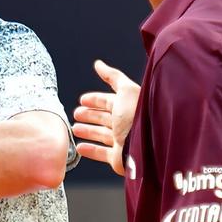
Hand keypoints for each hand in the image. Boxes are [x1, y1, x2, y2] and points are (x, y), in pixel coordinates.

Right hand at [72, 60, 139, 175]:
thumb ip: (112, 77)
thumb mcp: (125, 90)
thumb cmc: (137, 116)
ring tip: (75, 129)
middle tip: (76, 113)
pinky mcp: (119, 158)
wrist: (147, 146)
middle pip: (104, 117)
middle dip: (90, 114)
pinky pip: (101, 153)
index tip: (82, 99)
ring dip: (87, 131)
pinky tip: (80, 147)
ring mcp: (122, 141)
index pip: (109, 101)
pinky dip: (90, 150)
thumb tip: (98, 64)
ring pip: (101, 134)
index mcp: (128, 106)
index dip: (95, 99)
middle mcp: (126, 123)